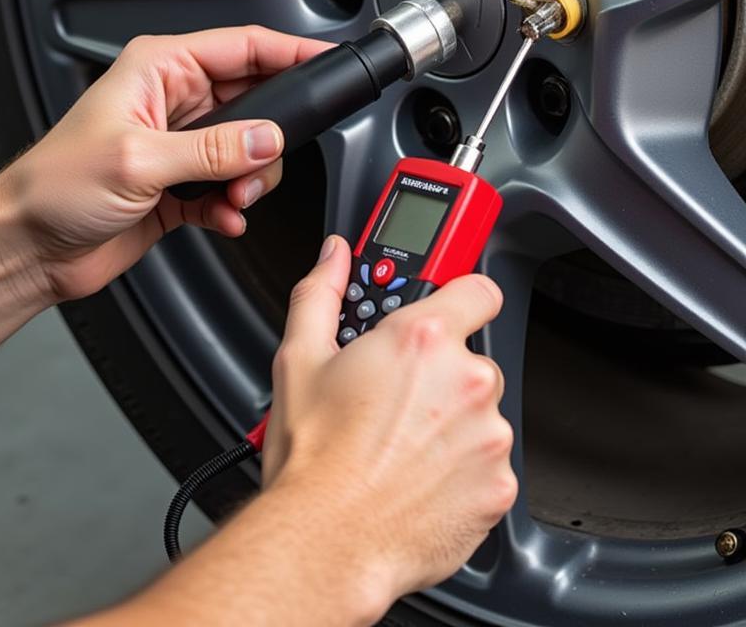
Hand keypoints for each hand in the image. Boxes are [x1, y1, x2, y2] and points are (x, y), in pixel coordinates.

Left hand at [0, 27, 332, 301]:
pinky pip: (228, 188)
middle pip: (254, 101)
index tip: (326, 60)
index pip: (242, 47)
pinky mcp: (178, 185)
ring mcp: (177, 145)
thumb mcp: (139, 161)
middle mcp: (172, 101)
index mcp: (159, 69)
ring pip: (247, 150)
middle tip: (262, 164)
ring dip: (250, 179)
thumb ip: (211, 150)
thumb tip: (267, 140)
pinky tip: (221, 217)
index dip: (289, 51)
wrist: (29, 247)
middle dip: (268, 137)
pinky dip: (233, 206)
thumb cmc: (55, 186)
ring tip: (232, 198)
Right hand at [262, 236, 516, 606]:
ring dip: (450, 424)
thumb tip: (333, 258)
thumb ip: (322, 293)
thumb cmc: (313, 457)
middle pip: (469, 358)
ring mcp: (489, 437)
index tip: (448, 306)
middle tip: (392, 397)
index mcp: (422, 339)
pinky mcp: (499, 488)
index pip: (477, 289)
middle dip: (436, 374)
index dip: (459, 295)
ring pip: (479, 415)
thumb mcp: (299, 358)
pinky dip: (460, 470)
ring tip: (398, 446)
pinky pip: (487, 465)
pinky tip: (416, 478)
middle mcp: (466, 381)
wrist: (326, 541)